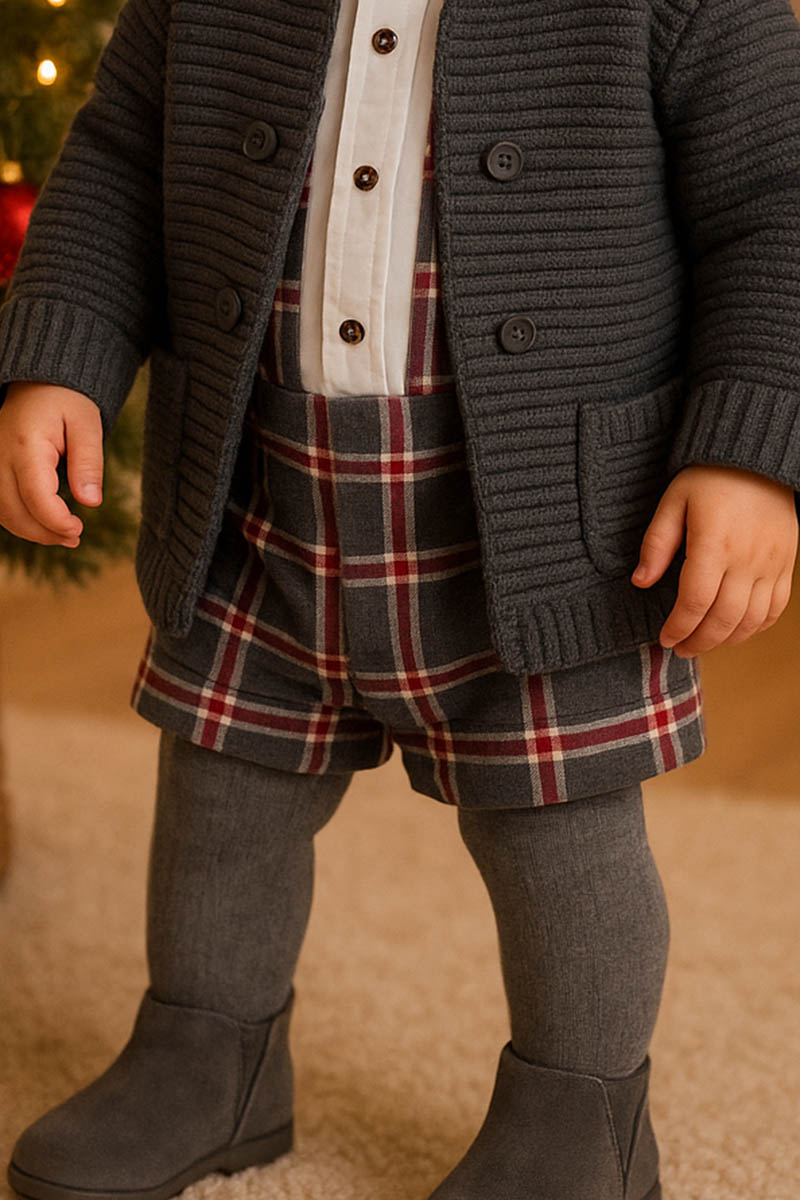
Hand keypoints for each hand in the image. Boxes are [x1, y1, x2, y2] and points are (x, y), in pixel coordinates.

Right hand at [0, 380, 103, 547]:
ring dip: (32, 531)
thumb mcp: (87, 425)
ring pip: (3, 513)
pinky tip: (45, 524)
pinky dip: (20, 520)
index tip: (79, 528)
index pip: (36, 498)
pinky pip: (0, 504)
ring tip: (64, 536)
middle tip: (75, 538)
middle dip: (45, 533)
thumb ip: (88, 464)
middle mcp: (0, 456)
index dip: (57, 522)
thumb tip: (91, 502)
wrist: (38, 383)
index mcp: (26, 445)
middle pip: (14, 512)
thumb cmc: (66, 402)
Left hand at [630, 464, 797, 656]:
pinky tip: (736, 631)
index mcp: (715, 543)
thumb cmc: (710, 476)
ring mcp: (771, 563)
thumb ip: (657, 544)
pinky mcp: (785, 563)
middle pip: (724, 618)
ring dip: (726, 639)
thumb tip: (641, 581)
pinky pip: (776, 607)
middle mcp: (747, 558)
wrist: (757, 456)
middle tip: (681, 648)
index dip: (679, 627)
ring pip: (752, 619)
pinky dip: (757, 627)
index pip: (696, 601)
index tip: (664, 638)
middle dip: (699, 641)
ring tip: (704, 643)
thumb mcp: (673, 501)